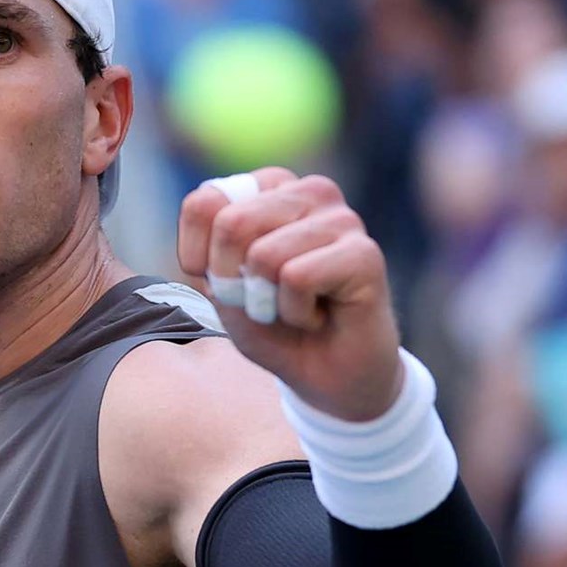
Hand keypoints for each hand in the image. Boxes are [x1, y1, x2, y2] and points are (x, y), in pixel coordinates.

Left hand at [177, 168, 404, 420]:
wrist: (326, 378)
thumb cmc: (273, 325)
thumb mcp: (221, 284)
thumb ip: (211, 242)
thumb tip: (228, 219)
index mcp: (271, 188)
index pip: (204, 203)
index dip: (201, 259)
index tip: (229, 284)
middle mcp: (309, 192)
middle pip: (231, 222)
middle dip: (232, 280)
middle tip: (264, 302)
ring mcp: (342, 219)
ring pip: (264, 254)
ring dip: (267, 302)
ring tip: (296, 308)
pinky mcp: (365, 253)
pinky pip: (297, 278)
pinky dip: (295, 313)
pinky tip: (319, 316)